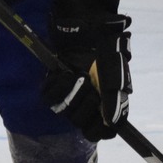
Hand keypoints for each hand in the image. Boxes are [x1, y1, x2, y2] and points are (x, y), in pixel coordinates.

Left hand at [42, 2, 131, 140]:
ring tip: (79, 76)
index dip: (99, 129)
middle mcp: (87, 104)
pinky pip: (48, 98)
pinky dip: (56, 86)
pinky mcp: (54, 86)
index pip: (102, 133)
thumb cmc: (106, 52)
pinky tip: (64, 73)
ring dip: (72, 94)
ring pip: (64, 112)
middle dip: (86, 106)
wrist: (88, 29)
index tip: (100, 117)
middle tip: (91, 88)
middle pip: (80, 123)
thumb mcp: (115, 76)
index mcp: (105, 105)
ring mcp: (69, 96)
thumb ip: (113, 100)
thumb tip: (111, 123)